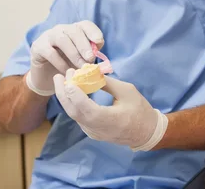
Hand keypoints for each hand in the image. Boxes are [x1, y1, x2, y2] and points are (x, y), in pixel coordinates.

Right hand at [25, 21, 103, 95]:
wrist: (46, 76)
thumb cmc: (68, 64)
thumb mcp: (81, 59)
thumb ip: (90, 54)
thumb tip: (98, 53)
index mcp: (75, 30)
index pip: (85, 25)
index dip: (93, 32)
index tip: (99, 42)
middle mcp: (62, 29)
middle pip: (75, 31)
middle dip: (84, 45)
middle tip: (90, 59)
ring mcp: (48, 36)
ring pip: (62, 39)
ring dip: (74, 53)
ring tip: (81, 66)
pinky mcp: (38, 47)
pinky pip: (50, 52)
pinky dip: (60, 63)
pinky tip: (66, 72)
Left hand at [53, 70, 168, 150]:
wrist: (146, 132)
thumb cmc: (140, 110)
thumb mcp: (128, 91)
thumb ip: (108, 83)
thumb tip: (92, 73)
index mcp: (109, 119)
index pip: (86, 108)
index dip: (75, 94)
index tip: (69, 79)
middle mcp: (97, 129)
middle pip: (74, 112)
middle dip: (64, 93)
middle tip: (59, 76)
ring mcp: (93, 133)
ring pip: (74, 114)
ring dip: (67, 97)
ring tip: (64, 80)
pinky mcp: (92, 132)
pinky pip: (79, 117)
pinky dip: (73, 103)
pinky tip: (72, 92)